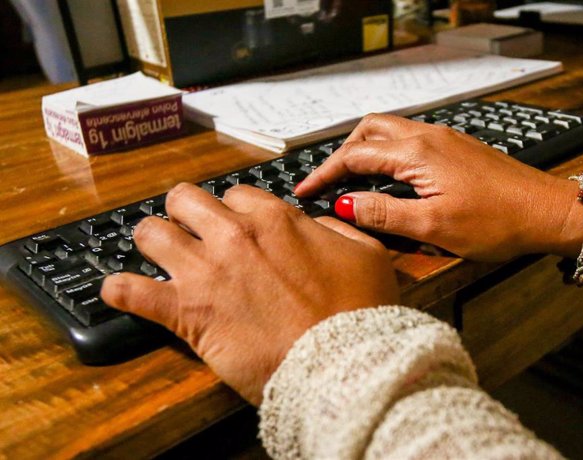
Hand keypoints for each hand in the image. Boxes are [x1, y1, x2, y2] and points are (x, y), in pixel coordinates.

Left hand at [101, 183, 399, 404]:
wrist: (340, 363)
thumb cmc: (358, 313)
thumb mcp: (366, 255)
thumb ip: (336, 228)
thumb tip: (318, 223)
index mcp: (276, 219)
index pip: (236, 195)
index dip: (234, 211)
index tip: (236, 226)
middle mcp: (234, 235)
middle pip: (185, 200)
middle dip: (186, 213)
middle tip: (192, 232)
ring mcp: (205, 270)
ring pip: (150, 232)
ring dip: (152, 241)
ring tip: (158, 255)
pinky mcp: (184, 311)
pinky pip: (130, 291)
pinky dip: (120, 290)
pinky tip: (118, 291)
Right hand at [296, 114, 578, 261]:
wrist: (548, 212)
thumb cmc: (497, 222)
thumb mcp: (432, 226)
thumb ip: (383, 213)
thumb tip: (344, 205)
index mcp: (417, 152)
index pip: (355, 155)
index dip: (324, 173)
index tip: (305, 191)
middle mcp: (429, 136)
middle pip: (369, 132)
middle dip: (342, 154)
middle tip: (328, 183)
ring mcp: (445, 138)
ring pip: (390, 133)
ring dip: (366, 152)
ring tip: (354, 181)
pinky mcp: (457, 147)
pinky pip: (411, 141)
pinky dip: (389, 154)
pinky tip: (392, 178)